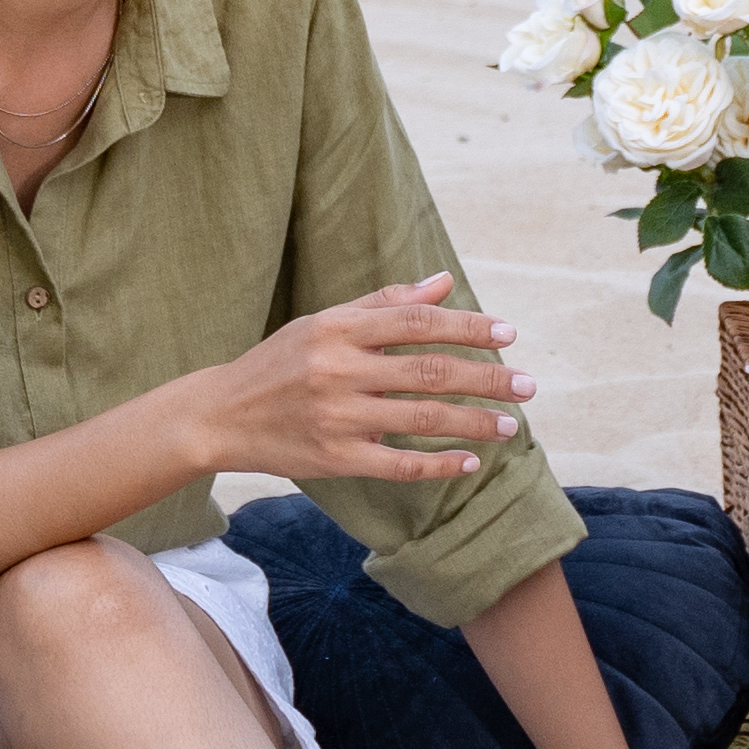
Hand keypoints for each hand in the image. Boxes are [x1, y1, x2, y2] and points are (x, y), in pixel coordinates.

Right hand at [195, 274, 528, 493]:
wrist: (219, 416)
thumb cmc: (279, 363)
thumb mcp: (324, 323)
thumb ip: (384, 304)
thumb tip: (444, 283)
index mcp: (338, 329)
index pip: (418, 322)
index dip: (468, 326)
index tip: (508, 334)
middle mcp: (339, 370)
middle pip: (430, 371)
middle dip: (487, 378)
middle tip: (528, 386)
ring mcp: (337, 417)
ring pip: (422, 419)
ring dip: (474, 422)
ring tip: (510, 425)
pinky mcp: (334, 458)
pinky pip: (399, 465)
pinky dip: (439, 464)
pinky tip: (469, 461)